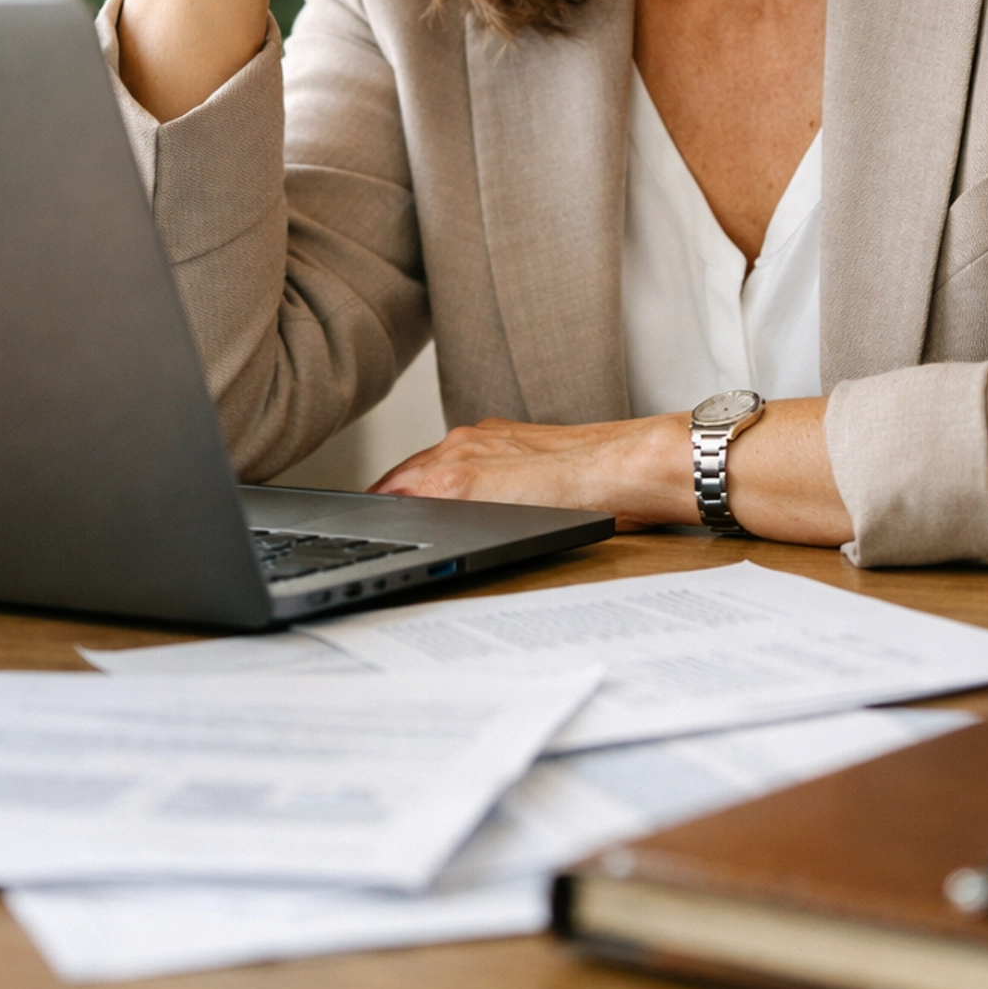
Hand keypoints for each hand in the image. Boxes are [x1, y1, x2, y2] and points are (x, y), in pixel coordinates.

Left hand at [370, 399, 851, 542]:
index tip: (355, 532)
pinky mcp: (487, 475)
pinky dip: (408, 512)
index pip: (408, 479)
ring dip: (380, 514)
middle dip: (367, 514)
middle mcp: (470, 444)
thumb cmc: (603, 478)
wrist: (647, 462)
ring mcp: (476, 457)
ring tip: (354, 543)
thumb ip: (493, 490)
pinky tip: (395, 531)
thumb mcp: (535, 485)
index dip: (379, 507)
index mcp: (477, 445)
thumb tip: (446, 511)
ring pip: (407, 485)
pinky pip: (432, 494)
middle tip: (339, 544)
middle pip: (396, 482)